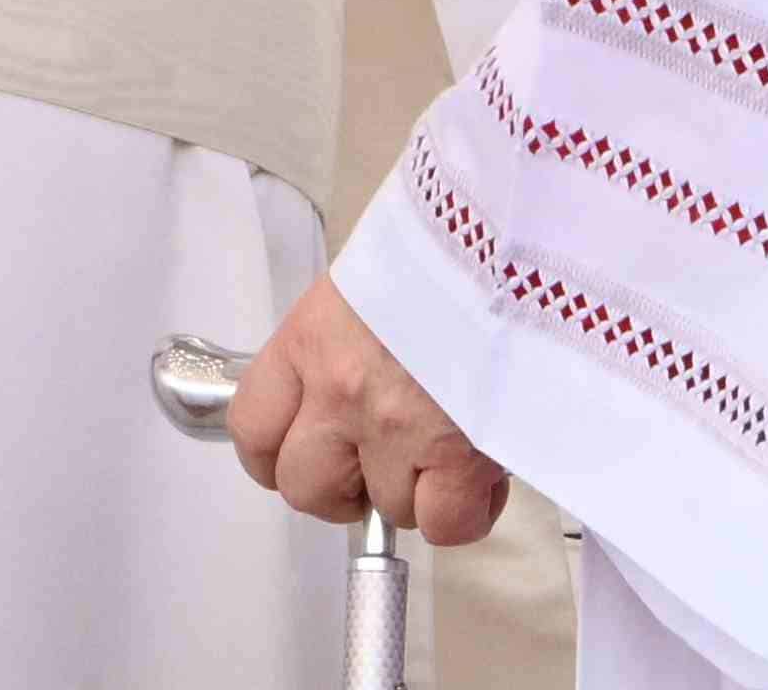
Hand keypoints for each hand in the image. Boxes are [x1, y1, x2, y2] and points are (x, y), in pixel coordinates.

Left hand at [231, 274, 507, 545]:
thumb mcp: (367, 286)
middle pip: (306, 488)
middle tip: (380, 464)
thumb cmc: (445, 248)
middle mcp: (340, 390)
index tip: (303, 456)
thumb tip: (339, 403)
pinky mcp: (458, 456)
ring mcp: (396, 428)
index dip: (275, 459)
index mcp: (310, 339)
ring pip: (386, 510)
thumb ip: (342, 349)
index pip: (253, 430)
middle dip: (343, 489)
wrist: (514, 242)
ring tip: (447, 444)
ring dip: (416, 493)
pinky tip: (480, 474)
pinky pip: (446, 524)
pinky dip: (464, 513)